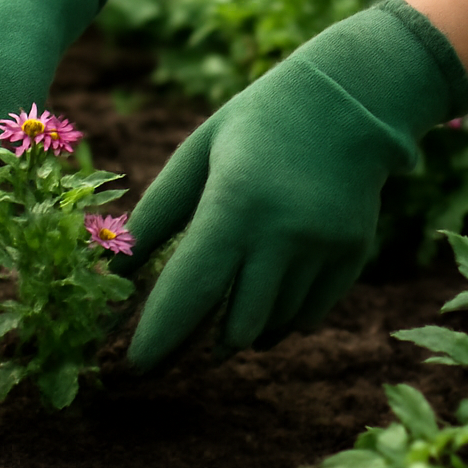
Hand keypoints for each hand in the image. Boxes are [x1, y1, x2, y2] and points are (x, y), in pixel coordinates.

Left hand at [125, 0, 467, 367]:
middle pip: (234, 326)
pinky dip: (277, 323)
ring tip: (214, 327)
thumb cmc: (253, 124)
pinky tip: (259, 306)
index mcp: (236, 203)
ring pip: (272, 327)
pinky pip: (307, 317)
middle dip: (195, 348)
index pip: (191, 290)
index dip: (159, 337)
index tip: (133, 368)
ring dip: (237, 334)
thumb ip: (155, 217)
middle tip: (168, 355)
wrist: (349, 99)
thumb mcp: (196, 156)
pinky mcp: (353, 257)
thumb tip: (114, 274)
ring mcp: (325, 249)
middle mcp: (285, 234)